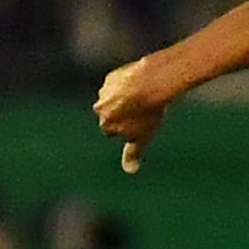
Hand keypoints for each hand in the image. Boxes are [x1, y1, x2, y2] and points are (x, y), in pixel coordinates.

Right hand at [94, 57, 178, 173]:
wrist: (149, 85)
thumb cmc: (147, 113)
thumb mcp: (142, 137)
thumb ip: (133, 153)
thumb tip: (130, 171)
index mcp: (106, 125)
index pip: (114, 130)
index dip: (129, 127)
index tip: (141, 122)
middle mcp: (99, 109)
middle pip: (113, 114)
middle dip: (125, 113)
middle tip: (143, 109)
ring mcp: (104, 93)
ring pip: (115, 99)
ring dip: (126, 99)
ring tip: (143, 97)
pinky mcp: (111, 77)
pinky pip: (118, 84)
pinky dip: (127, 86)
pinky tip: (141, 86)